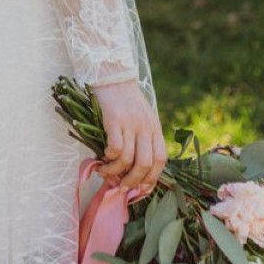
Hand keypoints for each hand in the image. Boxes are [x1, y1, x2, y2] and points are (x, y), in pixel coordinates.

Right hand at [93, 79, 166, 195]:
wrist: (113, 75)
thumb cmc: (125, 99)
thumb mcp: (142, 117)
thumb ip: (142, 138)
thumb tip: (133, 168)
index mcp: (155, 128)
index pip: (161, 159)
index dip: (152, 178)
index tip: (141, 189)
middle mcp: (145, 127)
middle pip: (146, 163)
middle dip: (133, 181)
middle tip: (122, 187)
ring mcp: (131, 123)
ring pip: (129, 159)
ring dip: (116, 172)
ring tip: (106, 173)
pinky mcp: (114, 120)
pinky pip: (115, 148)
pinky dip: (109, 157)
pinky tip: (102, 156)